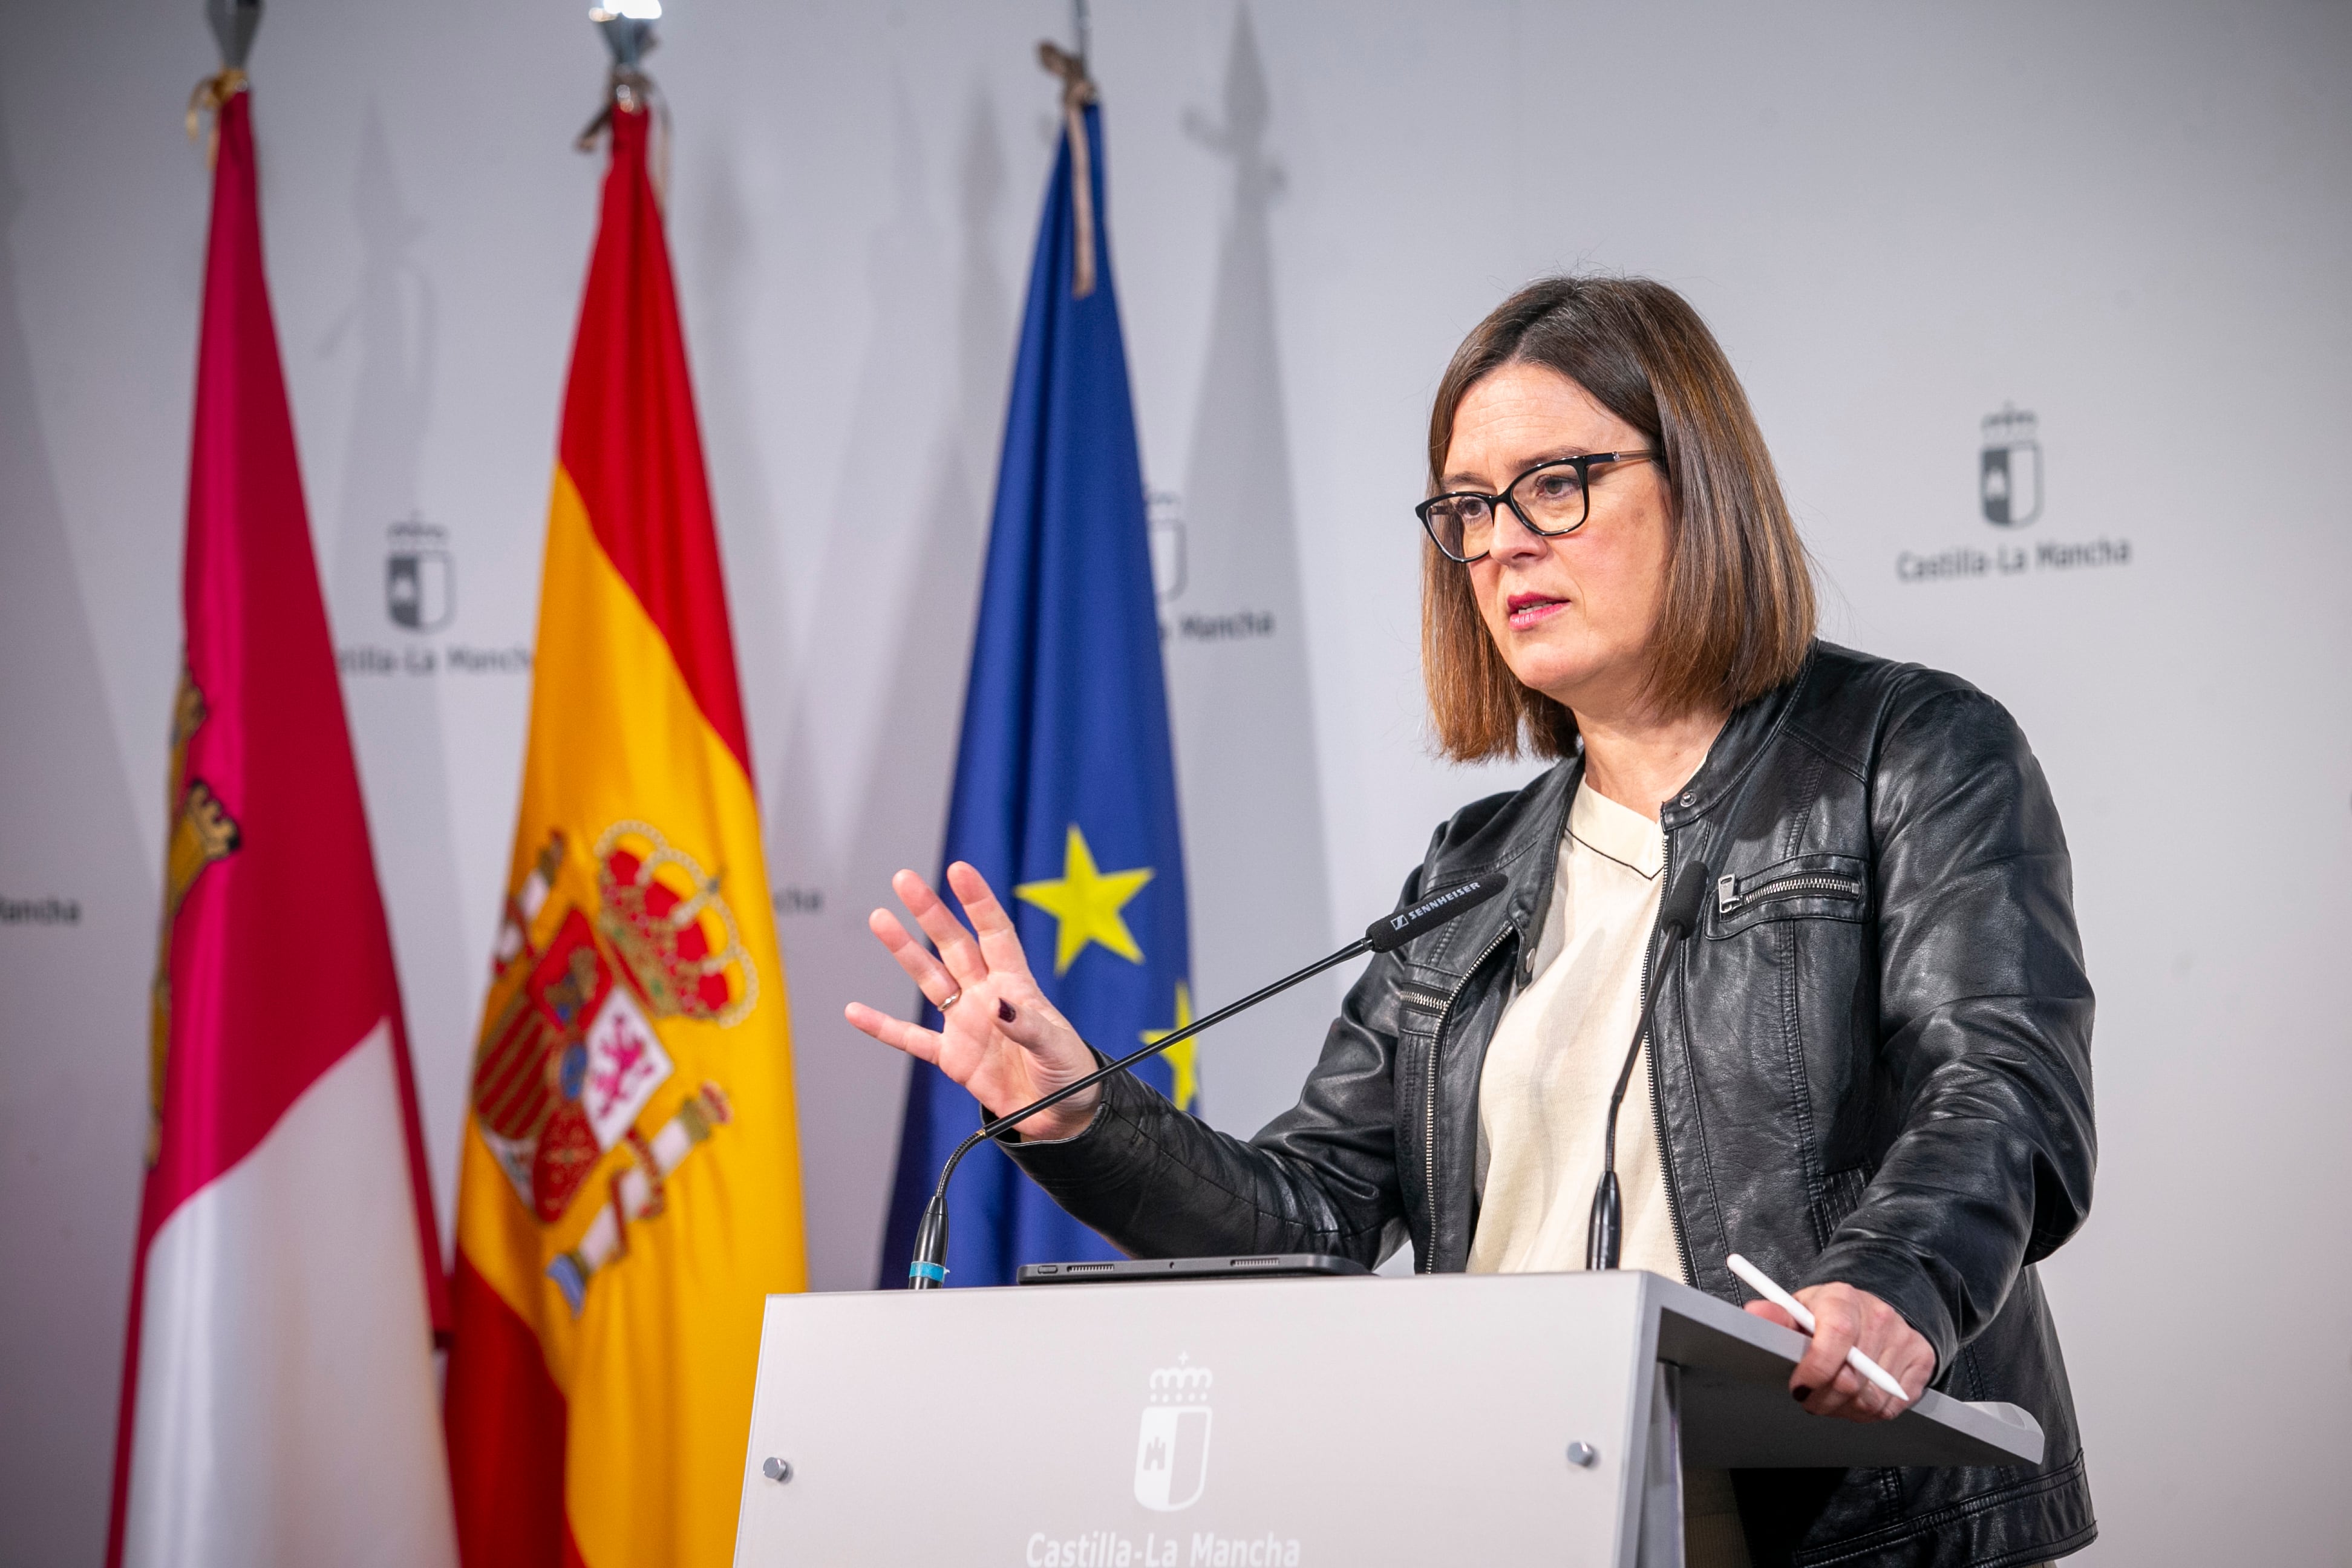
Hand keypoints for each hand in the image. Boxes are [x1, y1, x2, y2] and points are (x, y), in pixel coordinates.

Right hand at [844, 862, 1101, 1140]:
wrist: (1059, 1116)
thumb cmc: (1069, 1074)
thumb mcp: (1056, 1047)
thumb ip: (1027, 1025)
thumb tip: (997, 1005)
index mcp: (1016, 986)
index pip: (994, 933)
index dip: (977, 902)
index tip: (959, 870)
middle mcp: (986, 996)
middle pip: (953, 945)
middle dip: (930, 912)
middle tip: (904, 879)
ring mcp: (966, 1024)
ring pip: (929, 978)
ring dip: (904, 950)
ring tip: (880, 918)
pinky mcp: (952, 1057)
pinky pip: (911, 1038)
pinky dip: (883, 1027)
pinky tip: (855, 1012)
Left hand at [1743, 1282, 1933, 1422]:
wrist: (1873, 1309)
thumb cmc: (1828, 1314)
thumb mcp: (1799, 1311)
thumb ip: (1776, 1318)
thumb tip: (1756, 1315)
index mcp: (1843, 1298)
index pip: (1836, 1335)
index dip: (1816, 1369)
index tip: (1798, 1387)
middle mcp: (1879, 1316)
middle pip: (1851, 1377)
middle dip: (1821, 1399)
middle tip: (1807, 1399)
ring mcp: (1904, 1339)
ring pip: (1870, 1399)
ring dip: (1843, 1410)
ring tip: (1829, 1399)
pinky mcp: (1922, 1360)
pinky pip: (1891, 1406)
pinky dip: (1867, 1413)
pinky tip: (1853, 1400)